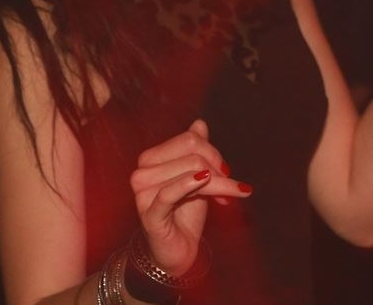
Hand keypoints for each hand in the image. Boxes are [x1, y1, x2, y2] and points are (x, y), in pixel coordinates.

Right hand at [130, 119, 251, 275]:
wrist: (179, 250)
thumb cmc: (186, 213)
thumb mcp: (197, 177)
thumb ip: (196, 150)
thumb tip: (199, 123)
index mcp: (151, 159)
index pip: (189, 139)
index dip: (213, 153)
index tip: (225, 172)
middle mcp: (141, 172)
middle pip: (192, 153)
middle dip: (218, 168)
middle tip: (231, 188)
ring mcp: (142, 193)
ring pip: (191, 171)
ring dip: (218, 185)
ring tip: (227, 198)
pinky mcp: (148, 213)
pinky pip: (171, 192)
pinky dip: (191, 184)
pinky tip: (205, 182)